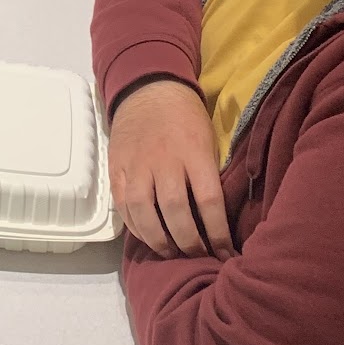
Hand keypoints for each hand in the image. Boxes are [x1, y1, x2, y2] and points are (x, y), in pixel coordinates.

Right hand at [108, 81, 232, 259]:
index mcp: (194, 152)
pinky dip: (135, 226)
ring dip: (159, 240)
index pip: (209, 201)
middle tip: (199, 257)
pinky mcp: (117, 167)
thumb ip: (210, 176)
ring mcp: (137, 164)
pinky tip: (147, 236)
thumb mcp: (209, 140)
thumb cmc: (187, 117)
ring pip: (144, 212)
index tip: (226, 254)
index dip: (218, 234)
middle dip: (189, 243)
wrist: (149, 87)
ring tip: (171, 253)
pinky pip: (123, 204)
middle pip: (175, 211)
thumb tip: (218, 220)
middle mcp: (164, 160)